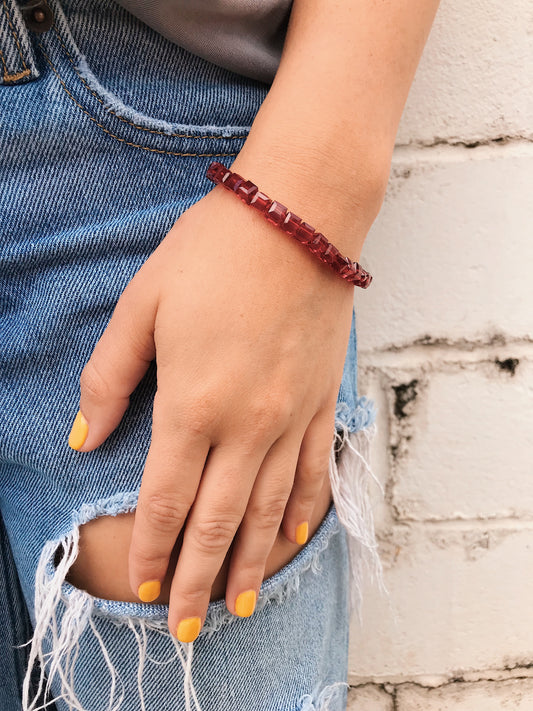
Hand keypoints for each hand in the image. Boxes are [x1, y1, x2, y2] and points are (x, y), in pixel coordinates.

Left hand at [72, 184, 354, 639]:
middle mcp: (245, 423)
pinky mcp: (319, 400)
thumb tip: (82, 438)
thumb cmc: (213, 252)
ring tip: (236, 605)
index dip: (150, 548)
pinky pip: (313, 471)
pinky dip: (301, 512)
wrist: (299, 217)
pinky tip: (292, 539)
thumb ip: (109, 378)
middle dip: (193, 579)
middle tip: (183, 628)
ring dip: (249, 563)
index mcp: (192, 402)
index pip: (164, 498)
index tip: (139, 588)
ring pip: (268, 510)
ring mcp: (290, 416)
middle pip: (217, 521)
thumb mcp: (142, 305)